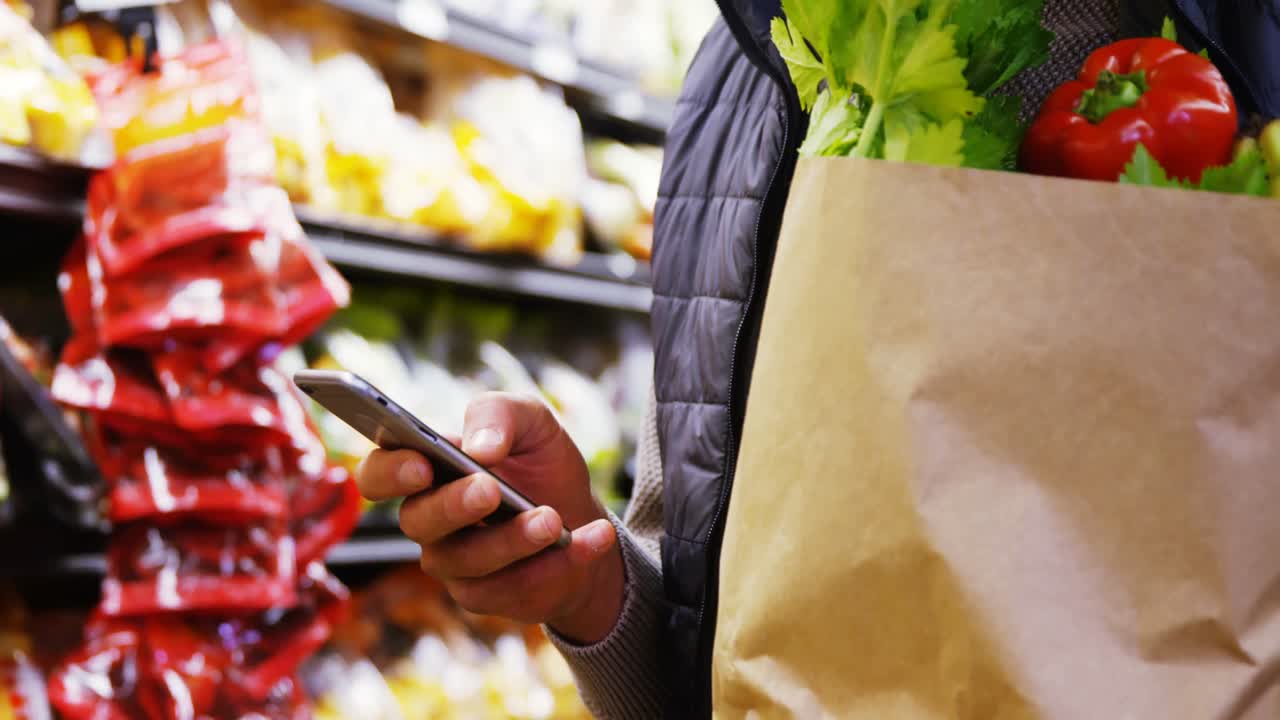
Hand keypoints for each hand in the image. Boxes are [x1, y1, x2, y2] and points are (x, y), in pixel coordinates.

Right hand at [355, 392, 624, 643]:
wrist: (581, 517)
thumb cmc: (538, 464)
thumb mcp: (531, 422)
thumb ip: (500, 415)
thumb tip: (480, 448)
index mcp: (426, 470)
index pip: (378, 474)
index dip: (390, 472)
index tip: (422, 465)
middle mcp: (429, 520)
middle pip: (417, 521)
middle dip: (454, 506)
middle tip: (491, 490)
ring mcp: (455, 564)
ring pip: (468, 561)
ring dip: (513, 539)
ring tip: (553, 518)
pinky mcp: (488, 596)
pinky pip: (517, 587)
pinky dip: (562, 561)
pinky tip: (594, 536)